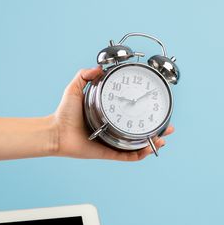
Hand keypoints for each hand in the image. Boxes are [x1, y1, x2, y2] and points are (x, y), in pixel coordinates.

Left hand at [49, 67, 173, 160]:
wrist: (55, 132)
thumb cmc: (63, 113)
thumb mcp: (75, 89)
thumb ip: (85, 75)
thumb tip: (99, 68)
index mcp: (110, 117)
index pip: (132, 115)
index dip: (146, 114)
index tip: (156, 108)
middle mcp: (113, 130)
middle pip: (141, 132)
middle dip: (157, 130)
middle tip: (168, 126)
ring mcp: (113, 143)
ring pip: (139, 146)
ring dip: (153, 143)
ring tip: (162, 137)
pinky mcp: (110, 153)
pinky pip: (129, 156)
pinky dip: (141, 154)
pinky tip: (149, 148)